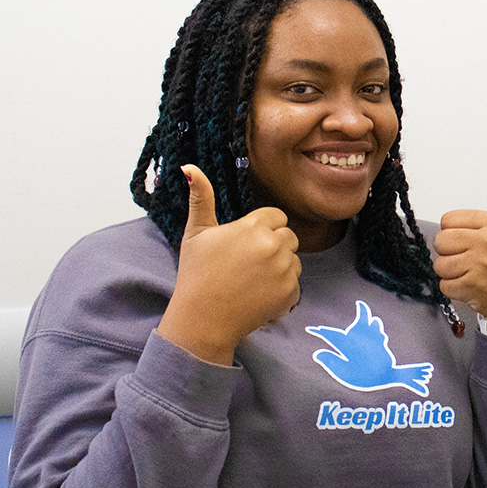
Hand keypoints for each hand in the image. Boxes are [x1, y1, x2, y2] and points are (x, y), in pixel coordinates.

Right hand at [157, 165, 301, 364]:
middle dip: (274, 246)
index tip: (247, 242)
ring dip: (280, 267)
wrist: (203, 319)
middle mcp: (273, 246)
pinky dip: (283, 290)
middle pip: (289, 237)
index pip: (277, 217)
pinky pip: (296, 284)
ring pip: (294, 260)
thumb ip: (200, 198)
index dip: (263, 228)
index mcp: (253, 227)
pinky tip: (259, 294)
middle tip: (249, 263)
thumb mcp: (196, 233)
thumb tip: (190, 168)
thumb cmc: (196, 275)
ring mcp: (284, 270)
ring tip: (252, 279)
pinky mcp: (290, 292)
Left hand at [433, 165, 486, 320]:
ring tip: (471, 273)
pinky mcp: (473, 287)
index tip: (471, 241)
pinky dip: (454, 290)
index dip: (455, 232)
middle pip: (441, 241)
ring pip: (440, 264)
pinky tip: (471, 287)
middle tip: (469, 259)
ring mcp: (480, 265)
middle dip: (450, 253)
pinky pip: (444, 285)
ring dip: (451, 273)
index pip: (449, 220)